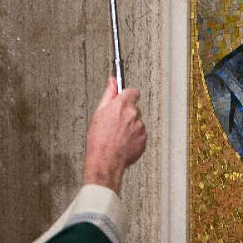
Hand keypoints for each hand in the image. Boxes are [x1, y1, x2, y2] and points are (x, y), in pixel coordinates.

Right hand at [83, 77, 146, 194]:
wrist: (106, 160)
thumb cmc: (99, 139)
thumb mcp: (99, 112)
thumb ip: (109, 94)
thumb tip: (112, 82)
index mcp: (122, 105)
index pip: (132, 91)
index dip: (127, 95)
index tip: (123, 99)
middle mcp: (134, 114)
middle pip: (134, 108)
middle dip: (126, 113)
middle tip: (114, 123)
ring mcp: (140, 127)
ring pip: (137, 122)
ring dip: (130, 126)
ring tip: (117, 135)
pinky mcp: (144, 139)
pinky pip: (140, 134)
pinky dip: (133, 137)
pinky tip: (122, 142)